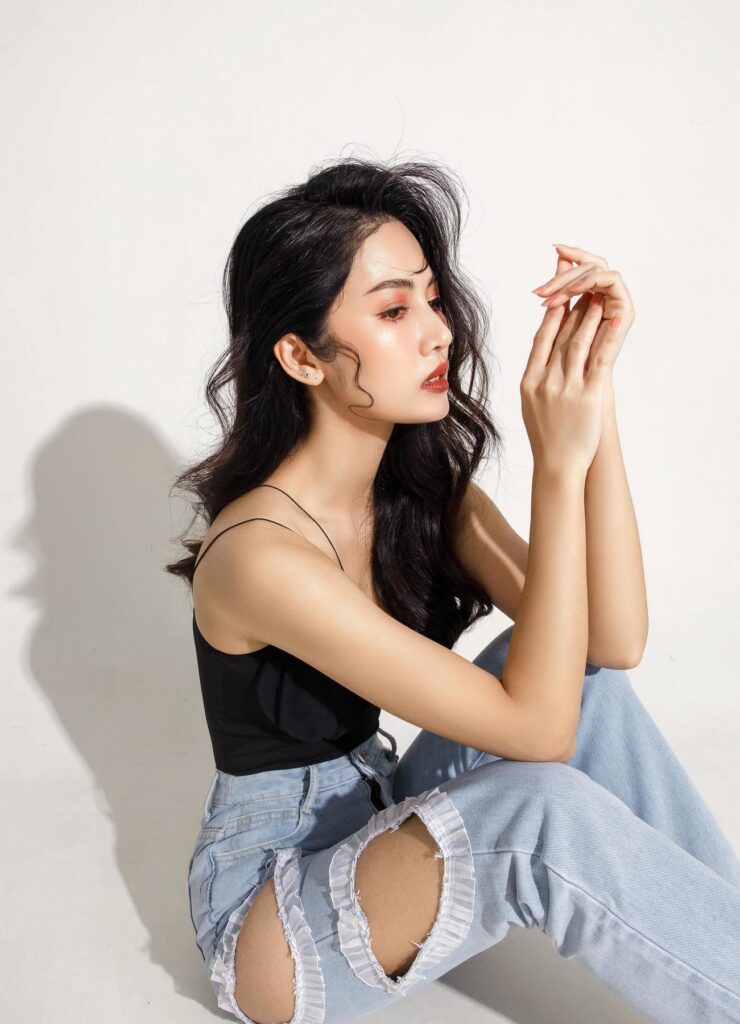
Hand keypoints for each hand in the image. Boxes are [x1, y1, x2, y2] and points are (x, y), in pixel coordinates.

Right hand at [521, 245, 628, 477]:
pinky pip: (598, 359)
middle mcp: (544, 379)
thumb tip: (544, 359)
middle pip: (559, 334)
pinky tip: (613, 318)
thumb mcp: (534, 405)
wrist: (556, 467)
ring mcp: (565, 386)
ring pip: (577, 340)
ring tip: (597, 292)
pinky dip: (606, 336)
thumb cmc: (548, 440)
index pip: (541, 337)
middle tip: (580, 281)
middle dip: (571, 303)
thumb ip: (538, 379)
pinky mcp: (587, 395)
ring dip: (588, 312)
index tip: (559, 293)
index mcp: (529, 380)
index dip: (551, 312)